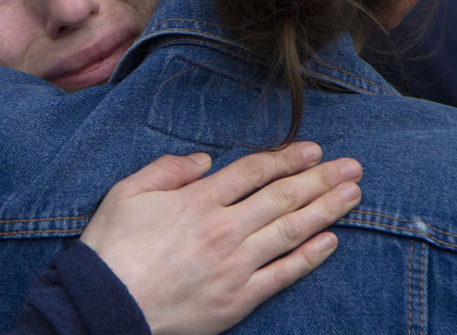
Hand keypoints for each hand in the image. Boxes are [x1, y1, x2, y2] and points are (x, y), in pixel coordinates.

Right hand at [80, 143, 361, 334]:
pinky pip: (282, 275)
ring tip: (352, 195)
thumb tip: (203, 160)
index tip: (313, 150)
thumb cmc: (112, 247)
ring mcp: (234, 266)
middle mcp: (223, 229)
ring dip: (325, 211)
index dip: (287, 158)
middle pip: (282, 198)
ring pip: (290, 232)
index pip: (254, 172)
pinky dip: (309, 258)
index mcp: (197, 201)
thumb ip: (167, 169)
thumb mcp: (126, 192)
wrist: (104, 306)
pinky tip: (330, 242)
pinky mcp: (237, 299)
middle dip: (320, 179)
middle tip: (352, 167)